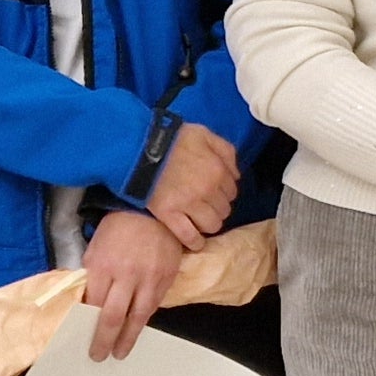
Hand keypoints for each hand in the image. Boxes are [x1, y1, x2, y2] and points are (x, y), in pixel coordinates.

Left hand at [81, 211, 185, 358]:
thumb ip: (93, 275)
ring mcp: (148, 278)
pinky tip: (137, 329)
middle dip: (104, 340)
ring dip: (128, 338)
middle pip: (113, 317)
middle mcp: (125, 276)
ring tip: (121, 352)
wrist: (150, 210)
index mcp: (102, 266)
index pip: (92, 304)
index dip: (87, 323)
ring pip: (137, 316)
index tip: (82, 336)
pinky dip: (144, 320)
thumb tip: (89, 300)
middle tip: (99, 355)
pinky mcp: (166, 278)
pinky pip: (154, 305)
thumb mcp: (96, 247)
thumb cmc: (118, 227)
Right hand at [144, 122, 241, 246]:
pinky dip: (195, 242)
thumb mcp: (204, 134)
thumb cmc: (171, 138)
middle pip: (223, 210)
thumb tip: (236, 175)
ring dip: (208, 224)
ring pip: (211, 225)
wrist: (139, 146)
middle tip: (204, 204)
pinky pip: (189, 236)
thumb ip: (226, 151)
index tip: (214, 192)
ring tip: (198, 220)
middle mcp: (208, 190)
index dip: (223, 192)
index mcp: (218, 170)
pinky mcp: (169, 215)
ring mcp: (189, 204)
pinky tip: (195, 242)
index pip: (232, 191)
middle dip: (216, 208)